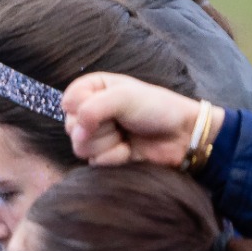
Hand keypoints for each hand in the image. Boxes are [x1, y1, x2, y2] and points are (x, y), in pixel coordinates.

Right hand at [60, 72, 204, 167]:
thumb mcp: (124, 97)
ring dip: (107, 143)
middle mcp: (90, 111)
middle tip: (120, 121)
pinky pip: (94, 161)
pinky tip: (129, 149)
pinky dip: (114, 156)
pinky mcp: (103, 155)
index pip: (69, 101)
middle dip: (96, 127)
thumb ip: (92, 108)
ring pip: (80, 146)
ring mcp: (96, 135)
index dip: (83, 107)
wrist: (182, 135)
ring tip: (125, 135)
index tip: (105, 105)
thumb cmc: (157, 108)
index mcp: (93, 89)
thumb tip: (75, 134)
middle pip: (71, 126)